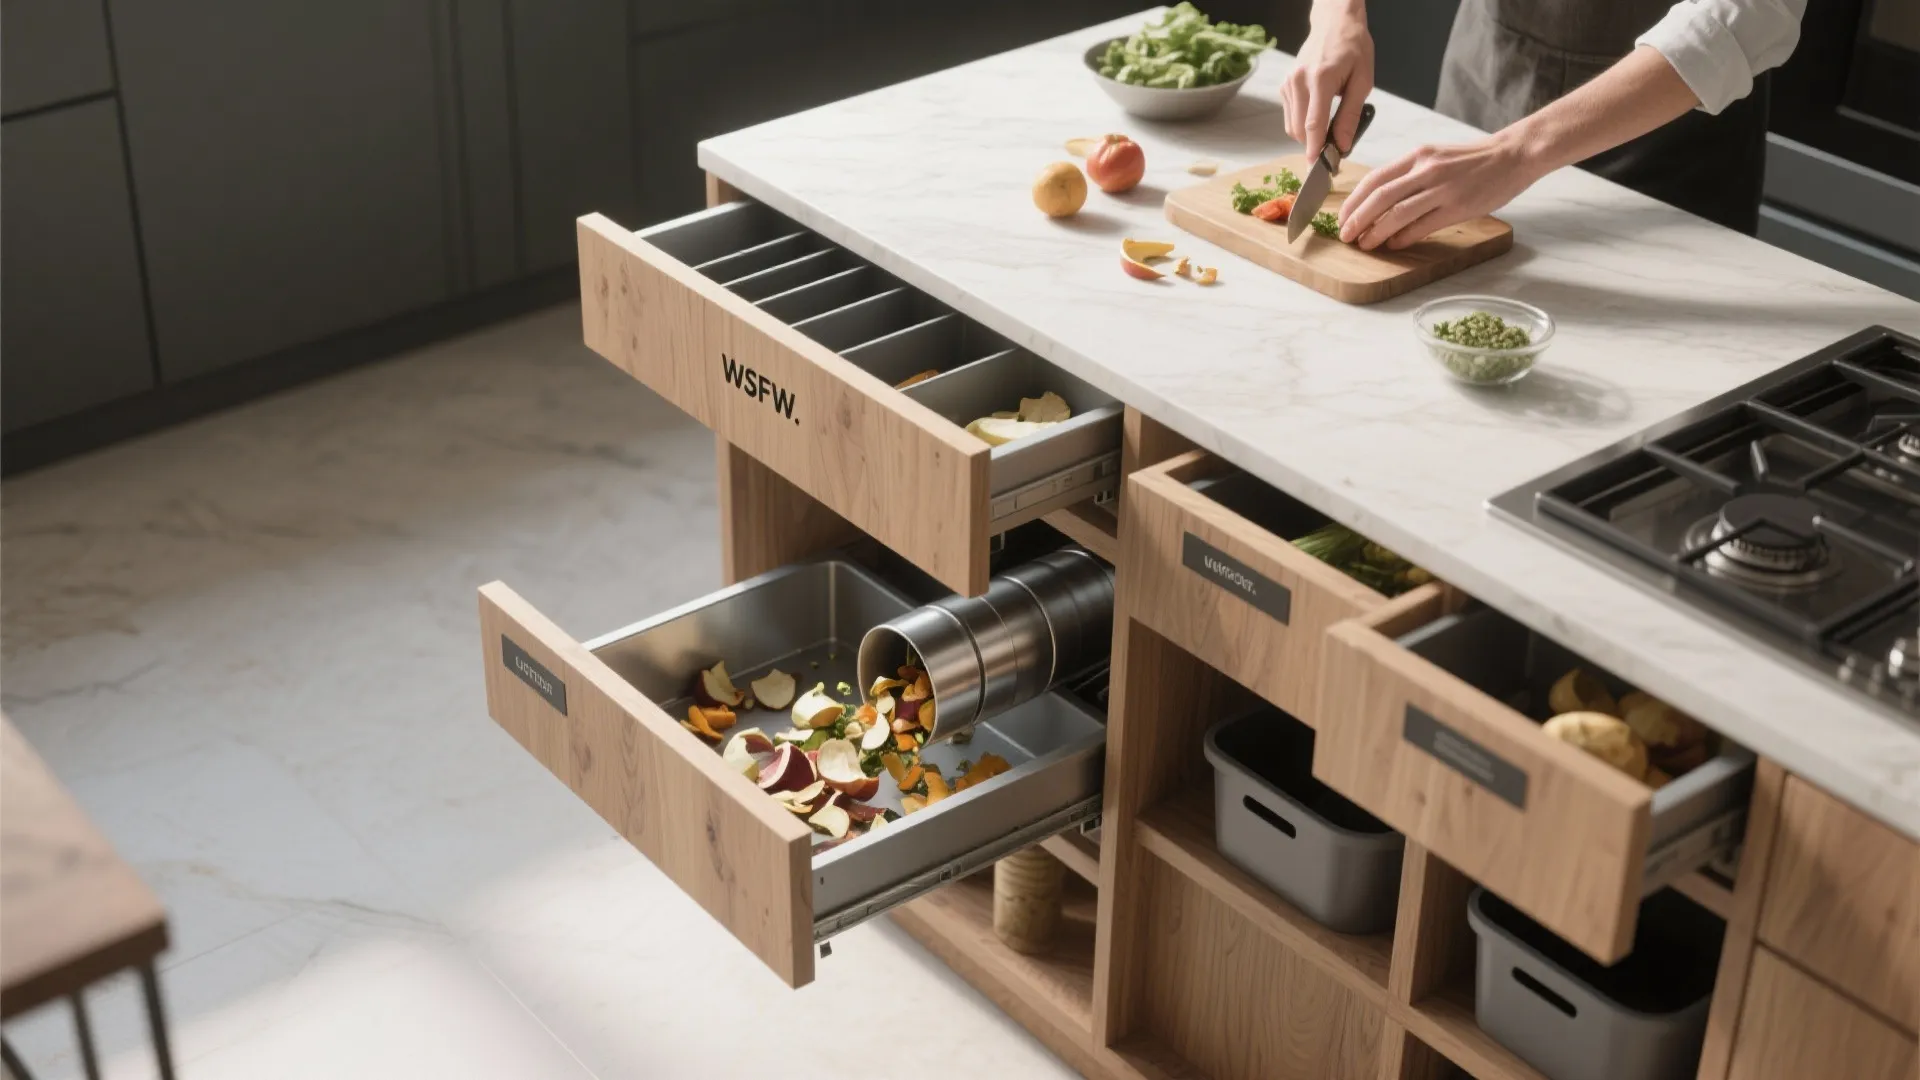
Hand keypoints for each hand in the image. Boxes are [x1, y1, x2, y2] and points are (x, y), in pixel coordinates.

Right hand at [1281, 0, 1373, 160]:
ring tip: (1329, 128)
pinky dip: (1303, 123)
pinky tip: (1318, 113)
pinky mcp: (1284, 86)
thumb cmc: (1353, 48)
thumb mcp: (1363, 81)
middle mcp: (1299, 81)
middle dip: (1315, 145)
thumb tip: (1343, 144)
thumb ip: (1351, 115)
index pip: (1314, 124)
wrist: (1335, 24)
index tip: (1320, 169)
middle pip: (1300, 130)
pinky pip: (1290, 116)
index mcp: (1321, 78)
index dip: (1316, 150)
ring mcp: (1288, 83)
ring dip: (1309, 136)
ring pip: (1292, 127)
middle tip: (1335, 149)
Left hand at [1339, 134, 1542, 249]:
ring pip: (1398, 213)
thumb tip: (1379, 199)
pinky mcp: (1458, 207)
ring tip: (1364, 244)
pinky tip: (1394, 245)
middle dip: (1357, 219)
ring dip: (1376, 232)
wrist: (1512, 156)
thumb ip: (1409, 174)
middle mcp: (1427, 170)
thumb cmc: (1473, 160)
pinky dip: (1404, 237)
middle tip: (1345, 235)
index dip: (1354, 200)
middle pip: (1380, 196)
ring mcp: (1442, 189)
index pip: (1375, 178)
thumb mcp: (1436, 157)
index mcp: (1418, 156)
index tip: (1342, 216)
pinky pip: (1423, 225)